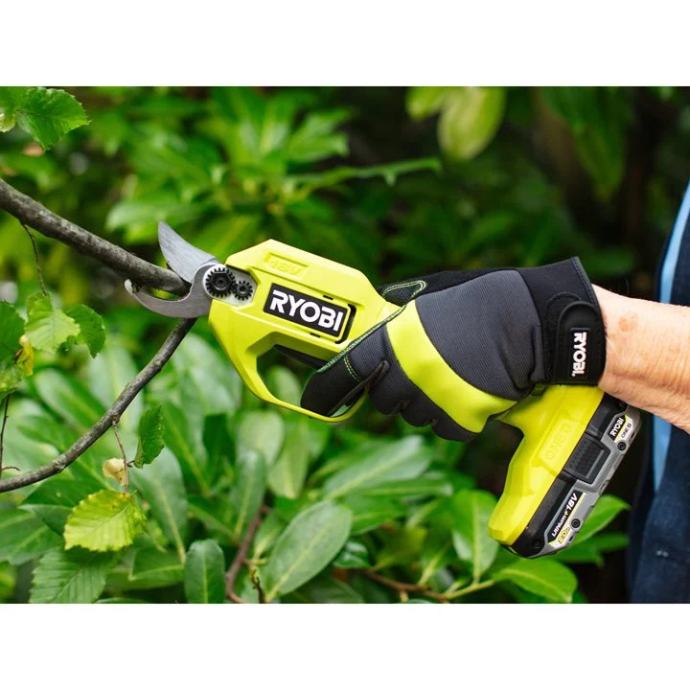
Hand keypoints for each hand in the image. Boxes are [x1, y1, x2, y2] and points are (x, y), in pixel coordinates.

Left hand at [302, 259, 604, 439]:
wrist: (532, 322)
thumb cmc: (481, 301)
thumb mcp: (429, 295)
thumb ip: (396, 313)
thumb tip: (376, 317)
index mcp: (395, 339)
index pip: (346, 373)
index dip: (326, 389)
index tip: (314, 399)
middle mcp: (408, 372)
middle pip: (383, 400)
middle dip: (394, 388)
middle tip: (419, 370)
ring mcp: (434, 398)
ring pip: (414, 416)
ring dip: (425, 401)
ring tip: (452, 374)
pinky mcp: (462, 419)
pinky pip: (445, 428)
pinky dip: (454, 415)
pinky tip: (470, 390)